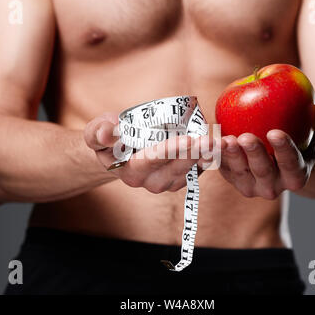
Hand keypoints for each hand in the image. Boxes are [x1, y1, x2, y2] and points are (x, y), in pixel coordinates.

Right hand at [84, 113, 212, 193]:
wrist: (119, 148)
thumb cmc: (108, 138)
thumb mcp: (94, 133)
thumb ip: (99, 133)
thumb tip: (109, 133)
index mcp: (130, 172)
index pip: (151, 161)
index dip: (169, 150)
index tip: (186, 139)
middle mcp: (150, 182)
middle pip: (175, 169)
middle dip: (194, 154)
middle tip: (211, 139)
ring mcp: (167, 182)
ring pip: (189, 171)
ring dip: (205, 157)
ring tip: (218, 142)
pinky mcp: (180, 177)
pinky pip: (197, 170)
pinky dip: (208, 159)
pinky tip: (219, 147)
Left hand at [218, 102, 314, 198]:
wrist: (276, 151)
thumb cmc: (301, 137)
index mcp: (296, 176)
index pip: (292, 166)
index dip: (284, 151)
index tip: (275, 133)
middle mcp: (273, 186)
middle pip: (263, 172)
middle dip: (254, 155)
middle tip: (246, 137)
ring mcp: (250, 184)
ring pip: (239, 173)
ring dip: (231, 157)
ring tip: (226, 139)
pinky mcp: (231, 177)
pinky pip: (222, 167)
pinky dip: (215, 155)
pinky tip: (210, 140)